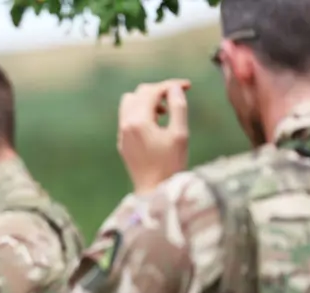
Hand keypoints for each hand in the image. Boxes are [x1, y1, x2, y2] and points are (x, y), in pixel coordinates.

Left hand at [118, 79, 190, 194]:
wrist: (154, 190)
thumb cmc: (170, 164)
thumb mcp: (180, 134)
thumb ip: (178, 107)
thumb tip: (175, 89)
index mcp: (138, 121)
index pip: (152, 91)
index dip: (170, 85)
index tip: (187, 86)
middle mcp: (125, 124)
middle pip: (139, 93)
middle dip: (158, 91)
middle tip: (177, 96)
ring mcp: (121, 133)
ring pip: (129, 103)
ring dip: (147, 100)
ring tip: (165, 111)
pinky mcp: (122, 142)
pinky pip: (128, 117)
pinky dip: (141, 112)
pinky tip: (155, 124)